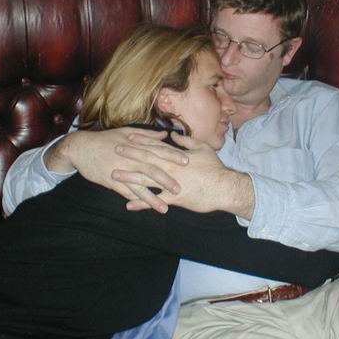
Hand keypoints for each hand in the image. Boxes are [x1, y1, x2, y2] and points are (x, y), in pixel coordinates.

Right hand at [44, 127, 187, 211]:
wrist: (81, 148)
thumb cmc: (105, 139)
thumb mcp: (127, 132)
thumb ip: (148, 135)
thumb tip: (166, 135)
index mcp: (136, 145)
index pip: (158, 150)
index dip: (173, 156)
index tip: (187, 161)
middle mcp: (130, 157)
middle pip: (152, 168)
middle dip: (167, 178)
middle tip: (181, 187)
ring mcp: (121, 170)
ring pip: (140, 185)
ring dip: (153, 197)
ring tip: (166, 207)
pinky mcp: (111, 181)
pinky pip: (126, 192)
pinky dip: (136, 200)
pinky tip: (145, 208)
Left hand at [119, 132, 254, 217]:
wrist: (225, 188)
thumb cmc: (215, 168)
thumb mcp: (203, 148)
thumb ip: (187, 141)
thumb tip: (173, 134)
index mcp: (176, 156)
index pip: (155, 145)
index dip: (141, 141)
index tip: (127, 137)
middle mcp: (171, 168)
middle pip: (147, 159)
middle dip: (130, 154)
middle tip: (114, 150)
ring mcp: (171, 183)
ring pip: (147, 179)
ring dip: (129, 176)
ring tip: (114, 174)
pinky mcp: (175, 198)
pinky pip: (155, 200)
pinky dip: (142, 203)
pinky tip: (128, 204)